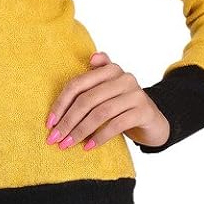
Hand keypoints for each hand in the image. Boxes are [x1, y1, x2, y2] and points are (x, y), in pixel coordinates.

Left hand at [45, 51, 170, 150]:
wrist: (154, 122)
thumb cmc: (123, 106)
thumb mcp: (108, 90)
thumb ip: (96, 75)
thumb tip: (91, 57)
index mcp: (111, 70)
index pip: (78, 84)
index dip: (61, 103)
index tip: (49, 123)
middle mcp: (124, 78)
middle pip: (87, 99)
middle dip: (68, 121)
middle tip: (55, 138)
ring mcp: (135, 94)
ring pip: (100, 113)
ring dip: (80, 131)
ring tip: (68, 144)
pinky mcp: (144, 111)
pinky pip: (116, 124)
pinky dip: (99, 137)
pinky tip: (88, 147)